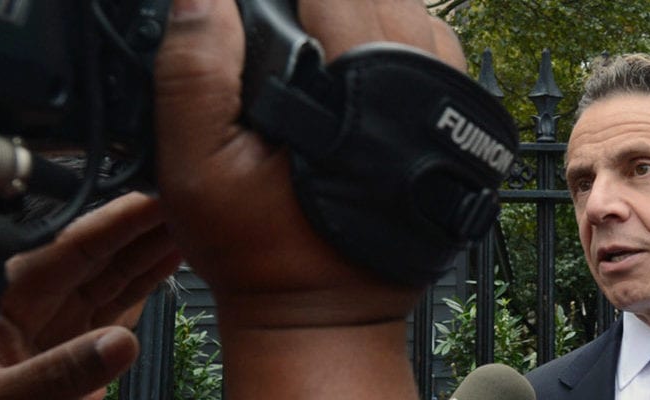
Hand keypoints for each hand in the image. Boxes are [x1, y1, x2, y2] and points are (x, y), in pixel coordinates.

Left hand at [0, 193, 181, 399]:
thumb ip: (55, 374)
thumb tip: (122, 344)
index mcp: (2, 299)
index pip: (71, 248)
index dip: (118, 220)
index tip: (157, 195)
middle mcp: (31, 305)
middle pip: (100, 255)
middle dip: (146, 226)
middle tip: (195, 197)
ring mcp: (52, 328)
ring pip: (112, 277)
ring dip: (152, 250)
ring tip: (196, 222)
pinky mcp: (67, 353)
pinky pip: (114, 309)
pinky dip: (144, 285)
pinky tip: (169, 261)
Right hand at [152, 0, 462, 396]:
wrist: (322, 315)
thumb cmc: (263, 255)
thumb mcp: (197, 167)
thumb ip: (195, 74)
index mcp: (358, 85)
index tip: (264, 13)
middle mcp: (417, 88)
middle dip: (329, 2)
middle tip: (286, 27)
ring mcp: (446, 106)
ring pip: (411, 16)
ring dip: (366, 14)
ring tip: (317, 39)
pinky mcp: (455, 127)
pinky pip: (434, 52)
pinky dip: (399, 42)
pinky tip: (358, 66)